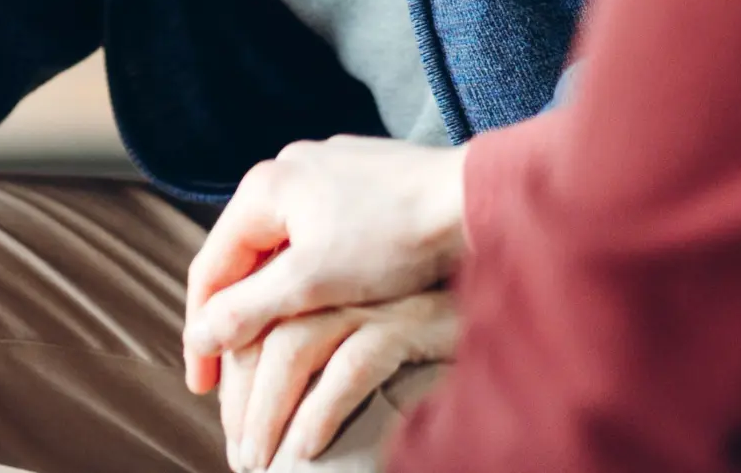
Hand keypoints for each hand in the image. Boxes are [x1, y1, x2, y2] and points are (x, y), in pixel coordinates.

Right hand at [183, 137, 466, 393]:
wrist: (473, 197)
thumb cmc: (393, 239)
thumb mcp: (312, 283)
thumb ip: (248, 308)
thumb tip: (198, 335)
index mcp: (263, 188)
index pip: (211, 267)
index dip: (200, 329)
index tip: (201, 383)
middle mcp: (285, 169)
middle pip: (244, 255)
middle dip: (237, 313)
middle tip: (233, 372)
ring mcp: (325, 169)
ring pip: (283, 244)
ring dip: (275, 292)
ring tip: (277, 339)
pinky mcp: (362, 179)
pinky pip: (319, 230)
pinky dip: (312, 269)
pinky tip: (327, 295)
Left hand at [215, 289, 456, 469]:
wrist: (513, 325)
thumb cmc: (439, 354)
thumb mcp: (372, 352)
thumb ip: (323, 367)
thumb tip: (266, 418)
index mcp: (325, 284)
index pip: (255, 322)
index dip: (230, 374)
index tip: (227, 426)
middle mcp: (341, 284)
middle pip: (265, 332)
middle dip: (241, 399)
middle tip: (240, 455)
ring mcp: (376, 301)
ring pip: (296, 346)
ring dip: (267, 408)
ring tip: (257, 459)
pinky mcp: (415, 324)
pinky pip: (353, 365)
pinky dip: (322, 409)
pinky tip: (305, 448)